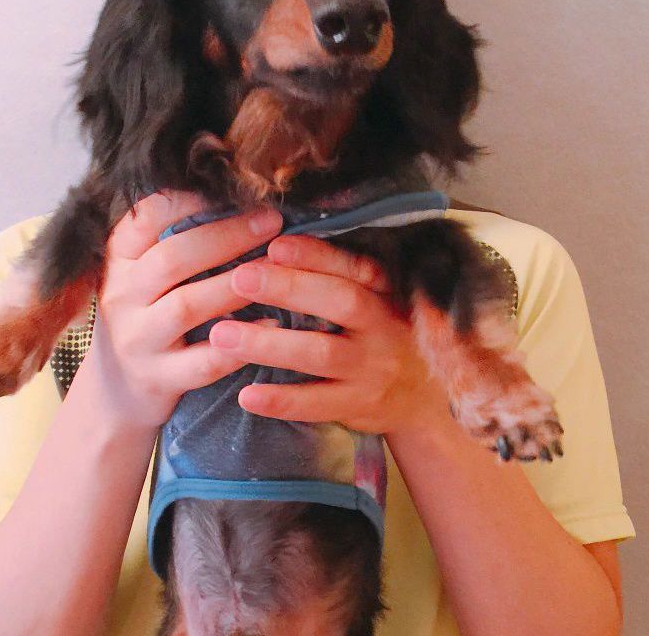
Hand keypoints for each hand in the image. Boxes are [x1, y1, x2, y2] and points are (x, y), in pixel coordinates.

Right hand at [84, 191, 283, 428]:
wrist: (116, 391)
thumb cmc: (145, 314)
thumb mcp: (141, 272)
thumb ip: (174, 237)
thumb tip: (237, 193)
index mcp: (119, 258)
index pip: (148, 216)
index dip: (192, 198)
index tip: (236, 188)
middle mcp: (122, 295)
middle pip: (173, 258)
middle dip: (227, 236)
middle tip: (271, 221)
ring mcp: (138, 339)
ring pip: (187, 306)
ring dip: (234, 284)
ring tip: (276, 267)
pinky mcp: (159, 378)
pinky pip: (204, 361)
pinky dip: (240, 342)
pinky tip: (274, 323)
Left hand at [207, 233, 455, 435]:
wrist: (426, 398)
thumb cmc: (384, 332)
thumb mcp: (377, 296)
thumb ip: (338, 272)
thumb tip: (275, 242)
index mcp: (385, 290)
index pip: (354, 266)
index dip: (315, 255)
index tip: (275, 245)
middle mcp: (383, 326)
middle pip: (341, 302)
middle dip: (289, 288)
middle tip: (239, 278)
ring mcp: (371, 369)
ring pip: (322, 354)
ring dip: (270, 344)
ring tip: (222, 334)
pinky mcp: (358, 406)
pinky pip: (317, 404)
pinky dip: (281, 400)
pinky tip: (246, 394)